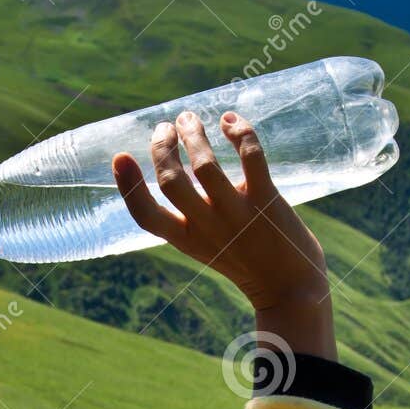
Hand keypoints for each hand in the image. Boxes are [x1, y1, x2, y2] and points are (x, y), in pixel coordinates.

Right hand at [112, 110, 327, 313]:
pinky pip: (250, 156)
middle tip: (166, 127)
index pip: (146, 216)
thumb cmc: (247, 261)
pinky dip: (238, 132)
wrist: (289, 290)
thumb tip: (183, 168)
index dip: (128, 186)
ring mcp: (236, 214)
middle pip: (171, 181)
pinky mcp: (266, 201)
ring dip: (193, 134)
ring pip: (205, 165)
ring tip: (189, 117)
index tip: (120, 157)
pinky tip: (230, 120)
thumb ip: (193, 216)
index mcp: (187, 239)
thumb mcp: (207, 244)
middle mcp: (207, 227)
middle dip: (162, 147)